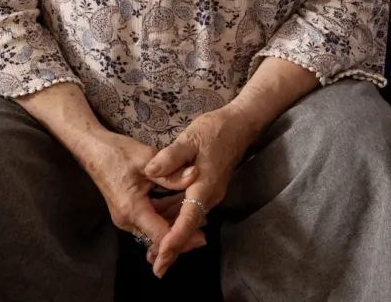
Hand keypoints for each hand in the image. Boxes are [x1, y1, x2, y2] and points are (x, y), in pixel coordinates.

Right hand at [81, 131, 204, 260]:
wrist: (93, 149)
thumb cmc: (118, 152)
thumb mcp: (147, 159)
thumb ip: (171, 173)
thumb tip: (195, 174)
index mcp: (132, 209)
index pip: (160, 235)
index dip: (181, 239)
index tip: (201, 238)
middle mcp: (127, 219)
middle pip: (157, 237)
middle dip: (180, 236)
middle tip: (204, 232)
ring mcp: (125, 216)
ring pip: (154, 229)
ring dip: (174, 225)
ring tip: (199, 220)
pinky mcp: (127, 211)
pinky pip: (149, 220)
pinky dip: (165, 216)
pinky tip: (181, 208)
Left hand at [141, 108, 255, 276]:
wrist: (240, 124)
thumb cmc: (215, 130)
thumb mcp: (190, 138)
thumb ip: (171, 156)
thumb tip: (150, 171)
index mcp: (204, 186)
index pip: (188, 220)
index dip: (174, 241)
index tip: (162, 258)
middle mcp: (209, 195)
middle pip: (188, 228)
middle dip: (172, 247)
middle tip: (154, 265)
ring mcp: (209, 193)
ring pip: (188, 220)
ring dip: (172, 235)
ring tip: (152, 251)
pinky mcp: (206, 188)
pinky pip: (189, 209)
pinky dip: (176, 219)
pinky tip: (161, 221)